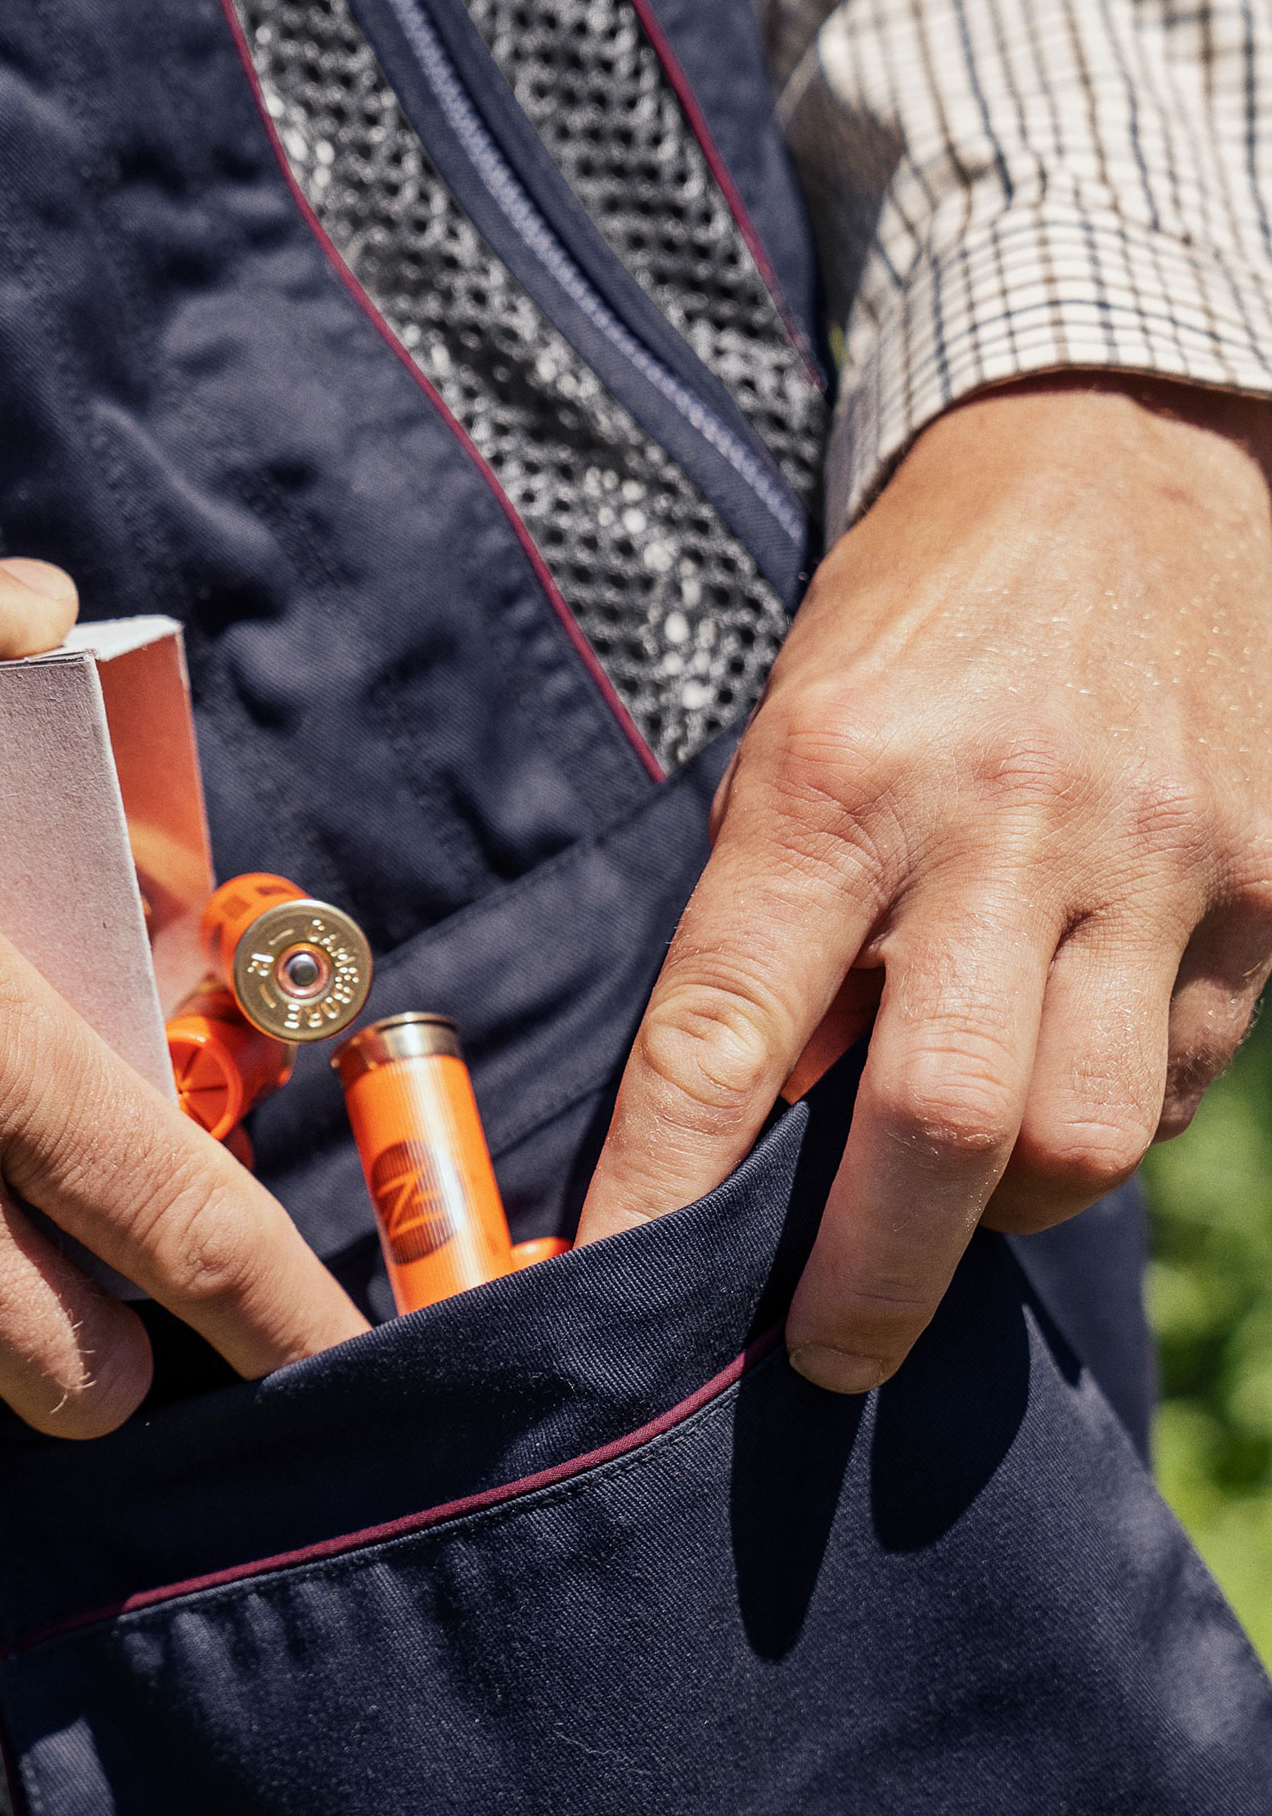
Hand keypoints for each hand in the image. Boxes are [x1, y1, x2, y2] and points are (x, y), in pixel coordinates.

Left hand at [579, 374, 1271, 1389]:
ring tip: (941, 1210)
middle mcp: (1002, 824)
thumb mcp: (790, 735)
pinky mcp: (1266, 882)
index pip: (724, 1036)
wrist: (1116, 458)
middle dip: (864, 1279)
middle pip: (938, 1127)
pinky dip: (1100, 1131)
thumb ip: (773, 929)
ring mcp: (1154, 858)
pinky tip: (1051, 1103)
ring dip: (996, 1218)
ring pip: (1082, 1136)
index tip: (610, 1289)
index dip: (662, 1192)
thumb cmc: (911, 618)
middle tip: (816, 1357)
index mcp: (837, 781)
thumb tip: (746, 1134)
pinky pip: (1180, 1083)